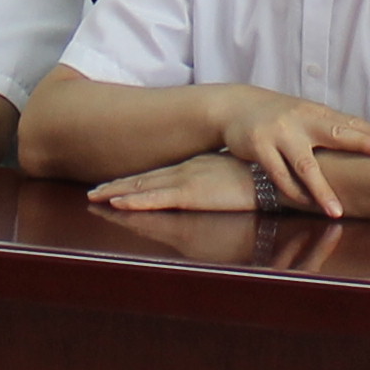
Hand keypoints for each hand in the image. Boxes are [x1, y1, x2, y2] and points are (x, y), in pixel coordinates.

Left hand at [87, 149, 262, 212]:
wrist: (277, 172)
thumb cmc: (264, 175)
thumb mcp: (237, 177)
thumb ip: (223, 181)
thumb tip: (219, 186)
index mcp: (196, 167)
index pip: (158, 175)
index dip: (134, 180)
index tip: (115, 184)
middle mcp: (186, 171)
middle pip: (143, 179)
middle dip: (116, 185)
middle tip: (92, 191)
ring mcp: (187, 181)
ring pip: (143, 188)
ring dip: (117, 192)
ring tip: (95, 196)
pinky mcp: (192, 194)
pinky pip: (157, 199)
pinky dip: (135, 201)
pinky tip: (118, 202)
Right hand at [217, 89, 369, 215]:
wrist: (236, 106)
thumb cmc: (279, 116)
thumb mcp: (304, 114)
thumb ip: (330, 126)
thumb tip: (368, 139)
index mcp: (315, 112)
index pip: (348, 122)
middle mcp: (300, 119)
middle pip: (335, 133)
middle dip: (360, 143)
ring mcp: (279, 133)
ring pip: (305, 165)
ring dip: (322, 190)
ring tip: (337, 211)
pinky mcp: (260, 147)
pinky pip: (279, 175)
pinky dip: (293, 192)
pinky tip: (305, 204)